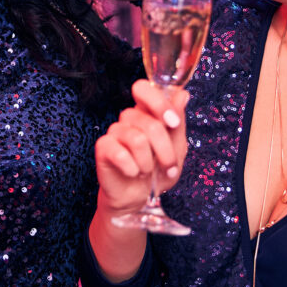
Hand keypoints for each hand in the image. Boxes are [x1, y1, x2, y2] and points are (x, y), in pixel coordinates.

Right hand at [95, 80, 189, 217]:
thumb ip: (178, 121)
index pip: (143, 89)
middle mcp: (129, 119)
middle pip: (149, 122)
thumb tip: (182, 94)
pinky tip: (133, 173)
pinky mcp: (103, 147)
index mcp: (146, 113)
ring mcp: (114, 132)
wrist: (139, 198)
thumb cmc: (158, 172)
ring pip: (137, 139)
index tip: (173, 123)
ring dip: (148, 162)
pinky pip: (120, 153)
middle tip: (169, 166)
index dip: (158, 102)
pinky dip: (132, 168)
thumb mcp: (177, 148)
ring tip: (148, 171)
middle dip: (165, 149)